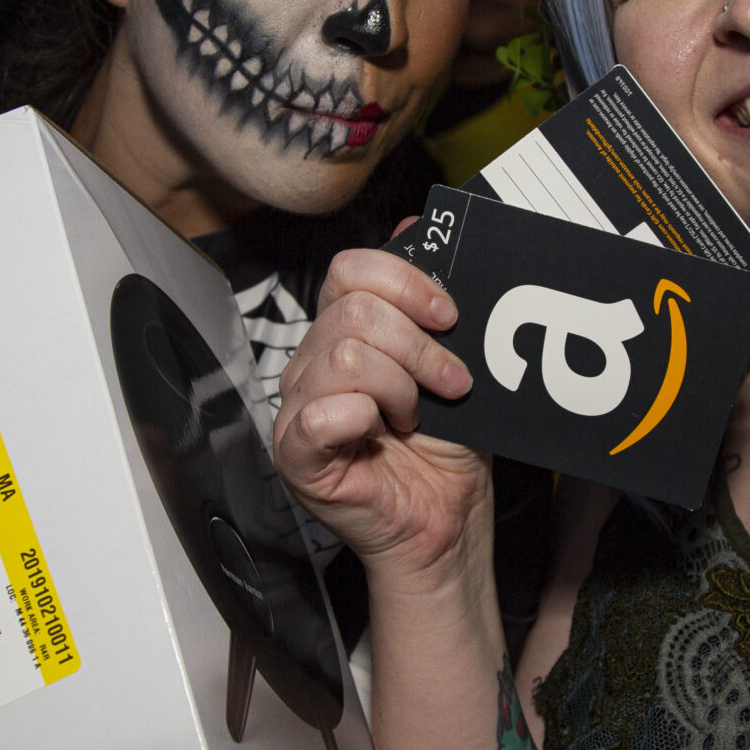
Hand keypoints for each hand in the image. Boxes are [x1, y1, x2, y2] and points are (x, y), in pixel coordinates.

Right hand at [274, 247, 488, 584]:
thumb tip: (416, 230)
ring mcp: (300, 407)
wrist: (446, 519)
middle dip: (419, 347)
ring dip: (401, 388)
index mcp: (345, 333)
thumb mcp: (453, 363)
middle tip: (450, 383)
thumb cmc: (446, 449)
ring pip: (347, 356)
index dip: (407, 283)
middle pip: (356, 312)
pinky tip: (381, 434)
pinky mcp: (295, 454)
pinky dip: (363, 419)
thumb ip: (433, 303)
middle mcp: (315, 362)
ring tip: (417, 417)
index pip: (351, 270)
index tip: (449, 316)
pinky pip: (318, 414)